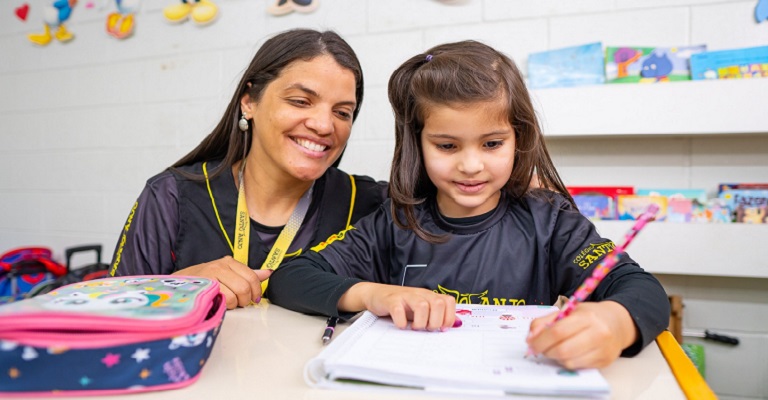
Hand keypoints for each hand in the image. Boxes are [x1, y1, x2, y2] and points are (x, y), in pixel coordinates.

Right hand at [173, 256, 271, 309]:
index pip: (252, 277)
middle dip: (245, 300)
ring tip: (228, 303)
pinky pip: (223, 300)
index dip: (256, 291)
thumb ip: (248, 274)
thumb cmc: (205, 280)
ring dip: (234, 304)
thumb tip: (269, 272)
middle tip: (240, 303)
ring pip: (235, 295)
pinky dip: (225, 306)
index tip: (255, 299)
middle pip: (244, 287)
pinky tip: (220, 303)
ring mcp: (211, 275)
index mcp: (229, 262)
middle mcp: (220, 266)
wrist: (178, 284)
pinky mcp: (204, 287)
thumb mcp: (227, 273)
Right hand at [340, 282, 457, 331]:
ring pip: (422, 305)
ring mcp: (405, 296)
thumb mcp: (421, 308)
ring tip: (414, 328)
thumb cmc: (401, 304)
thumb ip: (437, 315)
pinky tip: (401, 325)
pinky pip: (399, 310)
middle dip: (435, 321)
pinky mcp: (391, 300)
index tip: (442, 329)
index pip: (448, 301)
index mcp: (429, 296)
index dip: (449, 317)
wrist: (376, 294)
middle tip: (426, 329)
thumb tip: (455, 324)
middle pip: (438, 303)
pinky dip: (401, 321)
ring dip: (421, 322)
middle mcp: (419, 294)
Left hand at [525, 301, 636, 368]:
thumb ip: (546, 321)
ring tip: (555, 349)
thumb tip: (531, 337)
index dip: (540, 340)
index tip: (530, 343)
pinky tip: (567, 354)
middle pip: (563, 349)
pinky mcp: (604, 361)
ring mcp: (602, 349)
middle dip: (545, 351)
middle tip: (540, 348)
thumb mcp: (568, 311)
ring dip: (555, 357)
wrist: (617, 323)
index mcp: (586, 317)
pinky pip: (577, 367)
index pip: (557, 332)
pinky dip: (566, 362)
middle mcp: (597, 333)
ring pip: (569, 361)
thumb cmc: (589, 316)